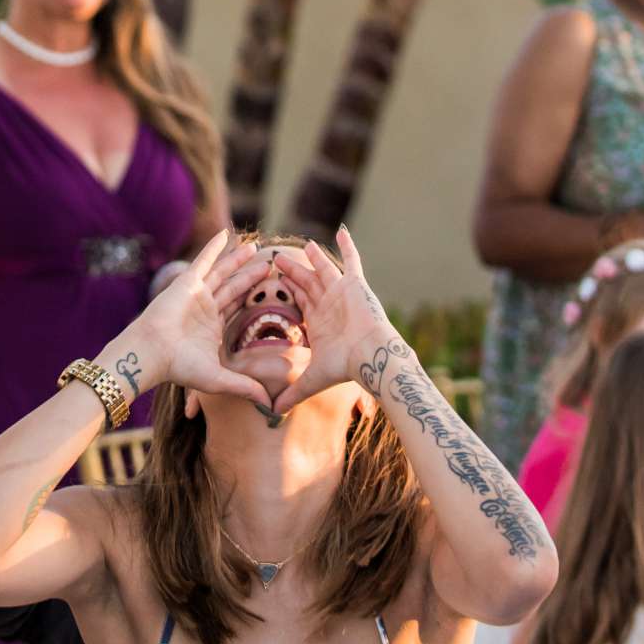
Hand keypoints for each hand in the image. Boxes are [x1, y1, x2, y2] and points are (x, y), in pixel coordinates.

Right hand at [121, 231, 273, 412]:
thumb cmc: (180, 367)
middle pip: (233, 288)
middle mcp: (205, 309)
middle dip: (250, 277)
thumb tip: (269, 403)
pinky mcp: (187, 282)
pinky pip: (204, 260)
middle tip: (268, 265)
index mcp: (212, 329)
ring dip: (238, 260)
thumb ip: (244, 386)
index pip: (237, 309)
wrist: (153, 352)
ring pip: (223, 272)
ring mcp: (196, 294)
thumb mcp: (218, 378)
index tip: (271, 291)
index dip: (253, 299)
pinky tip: (225, 234)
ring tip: (255, 248)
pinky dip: (214, 248)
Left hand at [262, 227, 396, 408]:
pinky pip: (352, 261)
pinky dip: (348, 247)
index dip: (288, 292)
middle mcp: (329, 305)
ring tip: (303, 245)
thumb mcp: (313, 378)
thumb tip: (272, 411)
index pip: (300, 302)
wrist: (371, 355)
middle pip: (307, 283)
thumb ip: (293, 391)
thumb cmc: (346, 366)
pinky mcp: (355, 284)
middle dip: (293, 272)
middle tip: (276, 258)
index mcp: (319, 322)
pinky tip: (341, 231)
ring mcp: (342, 293)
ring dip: (314, 258)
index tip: (273, 280)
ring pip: (324, 270)